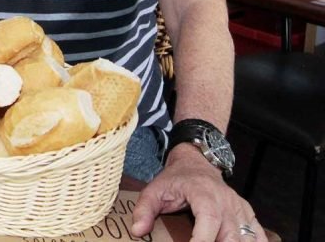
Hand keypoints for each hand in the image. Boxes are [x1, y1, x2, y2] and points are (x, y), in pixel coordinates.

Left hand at [131, 146, 266, 241]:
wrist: (197, 162)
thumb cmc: (176, 178)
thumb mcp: (154, 189)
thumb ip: (144, 209)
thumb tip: (137, 231)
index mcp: (204, 194)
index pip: (209, 221)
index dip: (202, 241)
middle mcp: (227, 202)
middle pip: (232, 236)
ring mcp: (240, 209)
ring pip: (248, 238)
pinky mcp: (248, 215)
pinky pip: (258, 236)